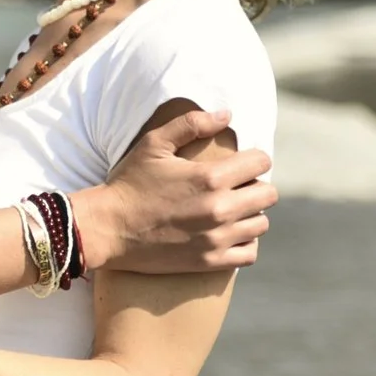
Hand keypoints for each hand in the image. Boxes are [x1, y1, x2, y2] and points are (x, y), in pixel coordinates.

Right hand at [82, 107, 273, 272]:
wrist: (107, 229)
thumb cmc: (129, 183)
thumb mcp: (154, 144)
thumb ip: (192, 124)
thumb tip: (227, 114)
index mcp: (210, 177)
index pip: (261, 162)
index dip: (254, 158)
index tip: (242, 163)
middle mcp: (219, 208)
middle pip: (268, 195)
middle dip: (255, 186)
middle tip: (236, 187)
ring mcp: (216, 238)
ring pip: (261, 224)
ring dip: (250, 214)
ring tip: (232, 210)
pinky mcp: (209, 261)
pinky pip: (249, 253)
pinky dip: (245, 242)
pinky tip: (229, 233)